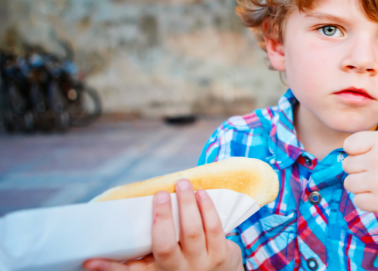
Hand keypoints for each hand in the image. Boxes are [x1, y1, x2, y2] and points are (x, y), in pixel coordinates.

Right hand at [83, 179, 242, 270]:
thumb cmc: (182, 267)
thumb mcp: (157, 268)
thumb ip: (136, 259)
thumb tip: (95, 252)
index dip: (108, 268)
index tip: (88, 261)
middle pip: (165, 246)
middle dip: (161, 218)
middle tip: (159, 194)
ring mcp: (201, 264)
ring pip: (193, 232)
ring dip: (187, 204)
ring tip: (182, 183)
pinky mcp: (221, 254)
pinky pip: (214, 228)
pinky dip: (207, 208)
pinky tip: (201, 193)